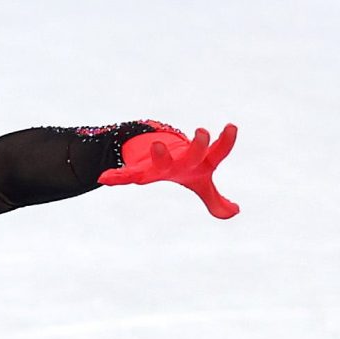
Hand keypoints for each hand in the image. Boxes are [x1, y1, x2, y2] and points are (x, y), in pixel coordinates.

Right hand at [98, 123, 239, 217]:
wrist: (154, 148)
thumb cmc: (183, 168)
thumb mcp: (201, 184)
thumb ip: (216, 201)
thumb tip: (234, 212)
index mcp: (197, 162)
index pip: (216, 153)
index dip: (226, 142)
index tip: (231, 126)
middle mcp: (179, 159)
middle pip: (193, 154)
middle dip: (199, 145)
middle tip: (202, 131)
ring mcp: (159, 164)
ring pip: (161, 160)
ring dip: (160, 154)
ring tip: (158, 146)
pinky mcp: (140, 171)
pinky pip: (127, 176)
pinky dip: (117, 177)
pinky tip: (105, 179)